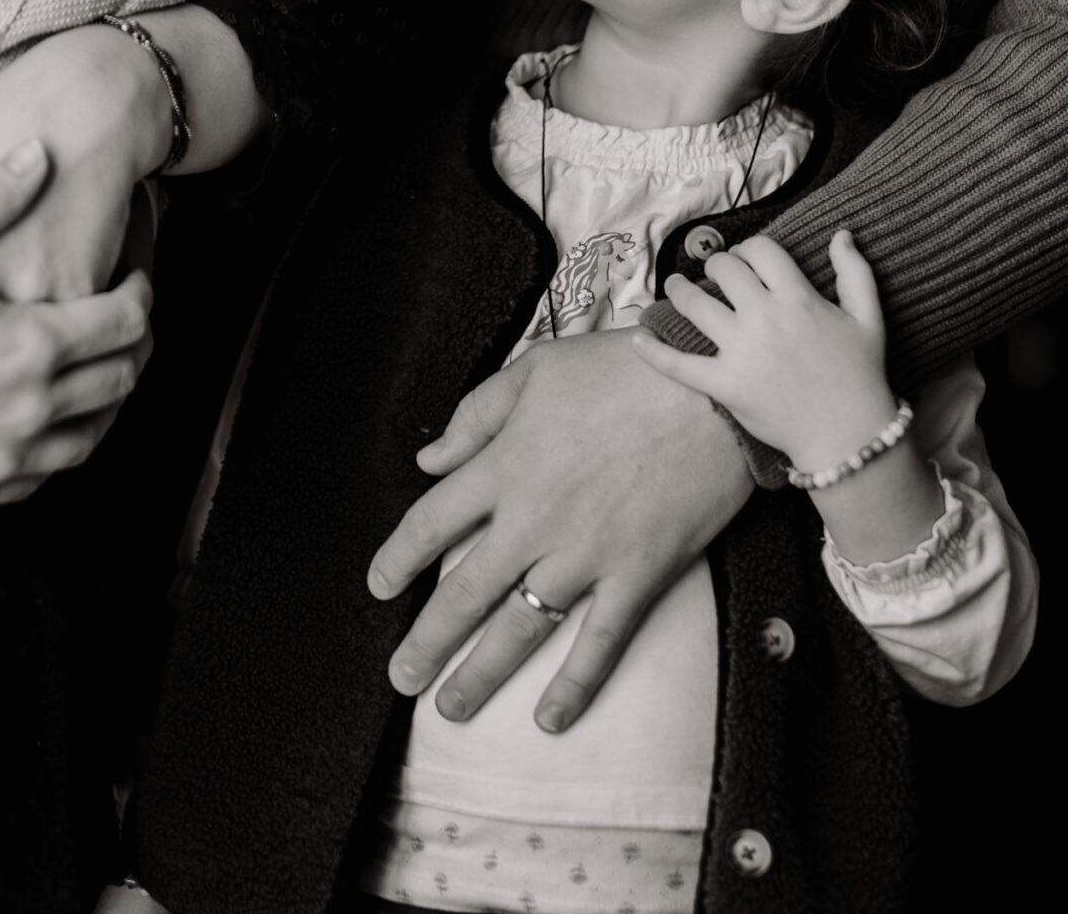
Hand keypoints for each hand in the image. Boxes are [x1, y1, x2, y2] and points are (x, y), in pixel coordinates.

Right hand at [0, 139, 151, 506]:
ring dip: (110, 398)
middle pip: (122, 378)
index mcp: (28, 346)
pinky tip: (52, 419)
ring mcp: (7, 459)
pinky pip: (48, 475)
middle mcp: (31, 409)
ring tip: (101, 365)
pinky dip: (65, 444)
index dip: (141, 292)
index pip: (125, 322)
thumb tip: (39, 152)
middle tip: (127, 315)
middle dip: (136, 342)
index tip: (135, 274)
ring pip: (94, 435)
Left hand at [366, 327, 751, 730]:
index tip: (379, 587)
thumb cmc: (622, 370)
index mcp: (506, 464)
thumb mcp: (535, 370)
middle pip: (466, 591)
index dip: (400, 557)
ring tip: (450, 707)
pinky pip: (598, 643)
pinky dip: (574, 686)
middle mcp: (535, 518)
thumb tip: (431, 459)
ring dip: (481, 673)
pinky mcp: (637, 576)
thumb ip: (477, 416)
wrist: (711, 391)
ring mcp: (586, 554)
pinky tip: (550, 719)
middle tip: (401, 676)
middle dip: (428, 641)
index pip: (433, 521)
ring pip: (520, 627)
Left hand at [631, 228, 897, 477]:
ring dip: (679, 291)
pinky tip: (637, 338)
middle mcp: (764, 318)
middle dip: (717, 267)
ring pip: (694, 305)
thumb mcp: (868, 318)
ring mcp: (741, 352)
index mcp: (798, 298)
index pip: (760, 250)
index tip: (747, 260)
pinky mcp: (725, 385)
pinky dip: (653, 352)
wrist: (850, 436)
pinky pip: (678, 365)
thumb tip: (841, 233)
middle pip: (724, 271)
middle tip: (716, 275)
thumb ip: (855, 272)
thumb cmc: (860, 374)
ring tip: (675, 288)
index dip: (750, 249)